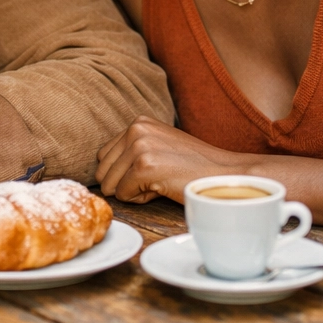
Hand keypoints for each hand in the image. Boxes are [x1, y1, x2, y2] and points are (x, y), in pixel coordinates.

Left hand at [96, 116, 250, 201]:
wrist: (223, 174)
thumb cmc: (192, 167)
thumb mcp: (159, 146)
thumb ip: (133, 149)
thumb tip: (100, 173)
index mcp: (137, 122)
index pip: (103, 157)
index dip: (123, 173)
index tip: (151, 172)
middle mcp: (135, 129)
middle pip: (102, 171)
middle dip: (124, 184)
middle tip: (155, 180)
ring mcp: (139, 146)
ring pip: (110, 185)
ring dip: (133, 192)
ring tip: (160, 182)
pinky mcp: (145, 166)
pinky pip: (124, 195)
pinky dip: (141, 200)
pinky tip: (162, 189)